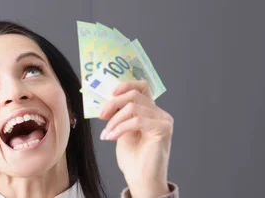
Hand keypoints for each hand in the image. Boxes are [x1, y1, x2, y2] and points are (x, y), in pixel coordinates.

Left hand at [99, 80, 173, 197]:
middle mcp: (159, 113)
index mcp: (150, 111)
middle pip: (134, 95)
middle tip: (101, 115)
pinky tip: (112, 137)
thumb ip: (120, 113)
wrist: (140, 178)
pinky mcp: (163, 129)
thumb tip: (107, 98)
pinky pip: (137, 120)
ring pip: (133, 108)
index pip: (142, 86)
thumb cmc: (133, 158)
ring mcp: (163, 120)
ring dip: (115, 120)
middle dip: (113, 103)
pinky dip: (120, 128)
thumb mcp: (121, 129)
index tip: (110, 93)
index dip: (126, 84)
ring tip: (107, 133)